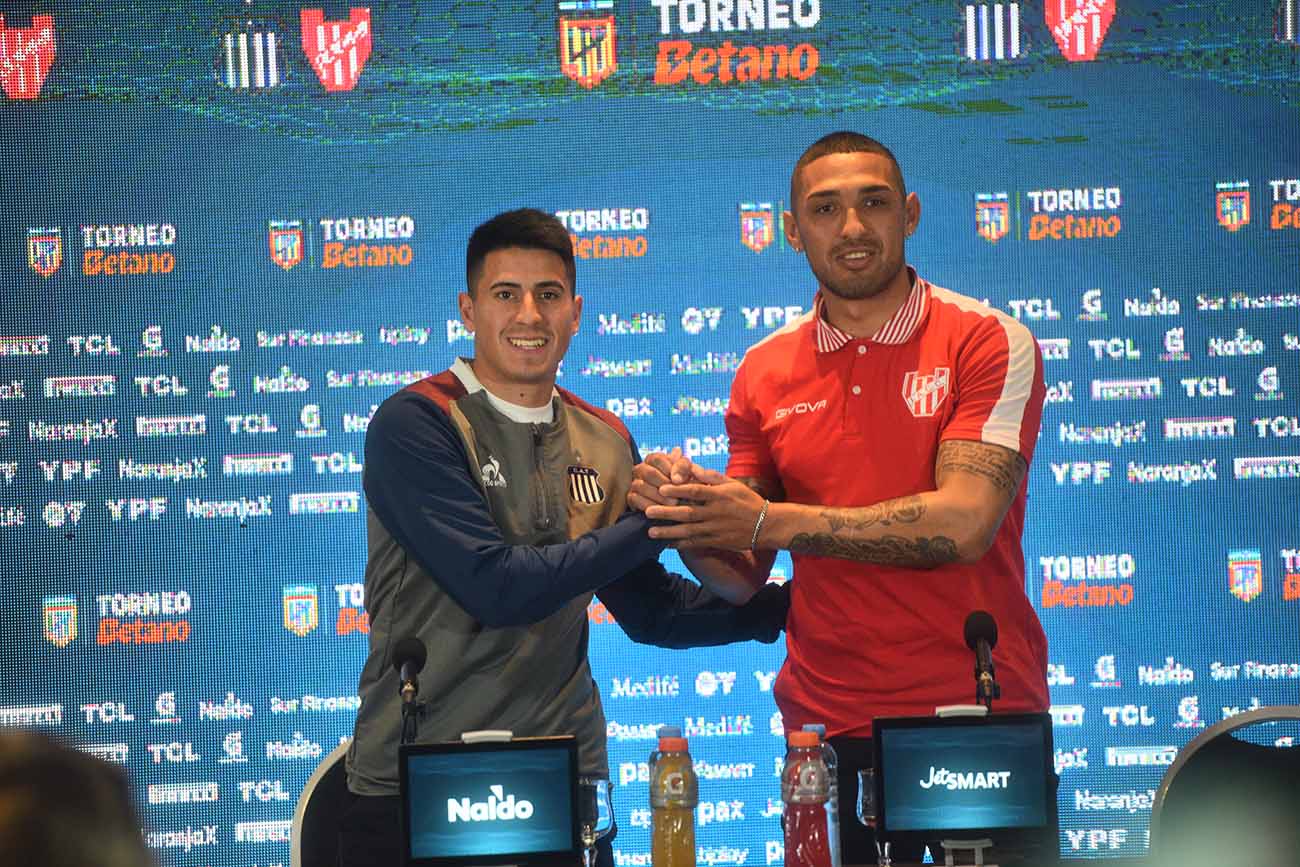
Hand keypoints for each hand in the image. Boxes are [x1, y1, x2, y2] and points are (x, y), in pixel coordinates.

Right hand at [628, 448, 696, 511]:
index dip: (669, 469)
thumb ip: (682, 465)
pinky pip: (635, 499)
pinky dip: (649, 504)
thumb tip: (676, 466)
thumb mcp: (686, 472)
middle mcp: (641, 468)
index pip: (657, 459)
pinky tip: (662, 510)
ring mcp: (634, 482)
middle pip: (649, 473)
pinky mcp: (631, 497)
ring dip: (658, 496)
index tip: (679, 481)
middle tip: (677, 494)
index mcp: (653, 459)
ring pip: (640, 486)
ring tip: (673, 503)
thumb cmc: (682, 483)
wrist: (678, 501)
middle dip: (664, 484)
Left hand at [644, 468, 767, 550]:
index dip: (678, 490)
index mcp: (720, 496)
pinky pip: (695, 544)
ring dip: (668, 532)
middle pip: (688, 513)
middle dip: (666, 513)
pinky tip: (666, 544)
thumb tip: (692, 468)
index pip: (696, 491)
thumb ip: (711, 477)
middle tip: (648, 511)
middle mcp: (716, 513)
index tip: (661, 488)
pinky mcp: (717, 542)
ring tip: (651, 531)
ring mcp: (716, 529)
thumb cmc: (748, 501)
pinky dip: (680, 544)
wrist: (766, 525)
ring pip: (688, 531)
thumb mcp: (732, 484)